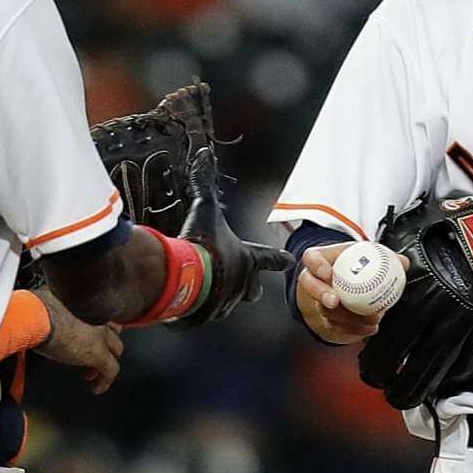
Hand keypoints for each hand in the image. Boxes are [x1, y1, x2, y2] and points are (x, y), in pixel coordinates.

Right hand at [35, 289, 124, 393]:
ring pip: (116, 351)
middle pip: (114, 334)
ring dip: (104, 364)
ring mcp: (101, 335)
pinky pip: (110, 371)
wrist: (36, 316)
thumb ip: (51, 309)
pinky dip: (104, 382)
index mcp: (86, 305)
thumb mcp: (45, 304)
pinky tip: (96, 388)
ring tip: (90, 374)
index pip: (103, 316)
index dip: (100, 330)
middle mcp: (98, 317)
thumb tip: (41, 312)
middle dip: (105, 348)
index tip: (92, 337)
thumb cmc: (35, 307)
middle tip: (90, 358)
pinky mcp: (98, 354)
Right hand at [177, 149, 291, 325]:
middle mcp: (238, 286)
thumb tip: (205, 155)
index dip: (279, 259)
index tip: (291, 261)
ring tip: (203, 290)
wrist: (183, 277)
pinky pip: (198, 315)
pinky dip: (191, 310)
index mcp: (245, 261)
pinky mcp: (201, 317)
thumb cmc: (202, 243)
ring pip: (224, 305)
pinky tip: (181, 306)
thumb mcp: (205, 208)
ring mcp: (221, 305)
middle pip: (253, 292)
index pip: (268, 258)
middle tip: (252, 289)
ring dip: (217, 297)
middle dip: (252, 289)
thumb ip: (205, 184)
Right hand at [297, 243, 407, 344]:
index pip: (311, 258)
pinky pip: (337, 327)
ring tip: (369, 318)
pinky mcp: (325, 319)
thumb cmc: (353, 265)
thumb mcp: (366, 255)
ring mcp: (317, 301)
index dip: (316, 266)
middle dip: (321, 295)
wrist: (345, 283)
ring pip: (325, 311)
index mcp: (320, 259)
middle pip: (310, 287)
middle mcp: (314, 280)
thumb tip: (403, 262)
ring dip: (346, 317)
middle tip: (335, 302)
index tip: (327, 273)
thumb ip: (384, 257)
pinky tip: (370, 329)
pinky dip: (354, 329)